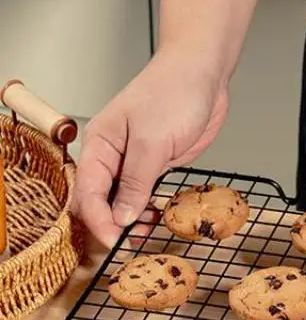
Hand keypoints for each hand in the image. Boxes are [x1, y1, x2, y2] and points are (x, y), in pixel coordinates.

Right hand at [73, 50, 228, 247]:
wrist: (201, 74)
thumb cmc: (172, 93)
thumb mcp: (151, 143)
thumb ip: (136, 182)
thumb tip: (122, 216)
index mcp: (100, 145)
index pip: (89, 193)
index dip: (100, 221)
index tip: (116, 242)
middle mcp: (112, 155)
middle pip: (102, 200)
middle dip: (113, 225)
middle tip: (132, 245)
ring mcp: (134, 162)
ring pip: (124, 201)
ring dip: (132, 221)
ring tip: (148, 235)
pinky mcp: (156, 165)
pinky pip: (145, 195)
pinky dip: (149, 210)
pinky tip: (158, 220)